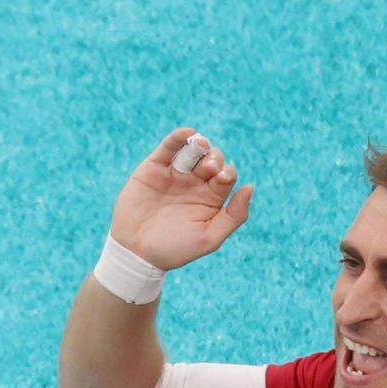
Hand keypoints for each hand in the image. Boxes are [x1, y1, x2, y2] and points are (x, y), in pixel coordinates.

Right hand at [107, 128, 253, 272]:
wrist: (136, 254)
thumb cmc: (174, 250)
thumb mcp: (210, 238)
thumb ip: (234, 216)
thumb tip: (250, 187)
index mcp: (210, 196)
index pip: (226, 174)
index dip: (226, 172)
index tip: (219, 179)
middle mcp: (194, 182)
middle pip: (212, 158)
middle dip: (214, 158)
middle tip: (208, 168)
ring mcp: (174, 174)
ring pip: (192, 150)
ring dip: (200, 145)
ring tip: (200, 146)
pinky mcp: (153, 169)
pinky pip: (168, 148)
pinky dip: (178, 138)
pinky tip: (187, 134)